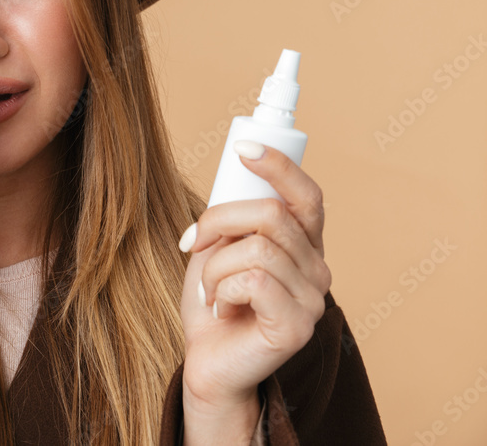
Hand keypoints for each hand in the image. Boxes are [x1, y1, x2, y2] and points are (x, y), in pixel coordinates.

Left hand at [178, 140, 330, 413]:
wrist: (207, 362)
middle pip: (270, 214)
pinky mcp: (296, 326)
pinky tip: (222, 308)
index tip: (243, 148)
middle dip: (218, 220)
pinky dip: (222, 290)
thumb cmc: (213, 303)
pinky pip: (253, 281)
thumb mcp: (217, 250)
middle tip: (193, 243)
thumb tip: (236, 178)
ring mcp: (312, 299)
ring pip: (255, 249)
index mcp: (303, 245)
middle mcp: (317, 268)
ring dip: (215, 266)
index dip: (279, 166)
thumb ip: (233, 220)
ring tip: (211, 289)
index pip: (306, 196)